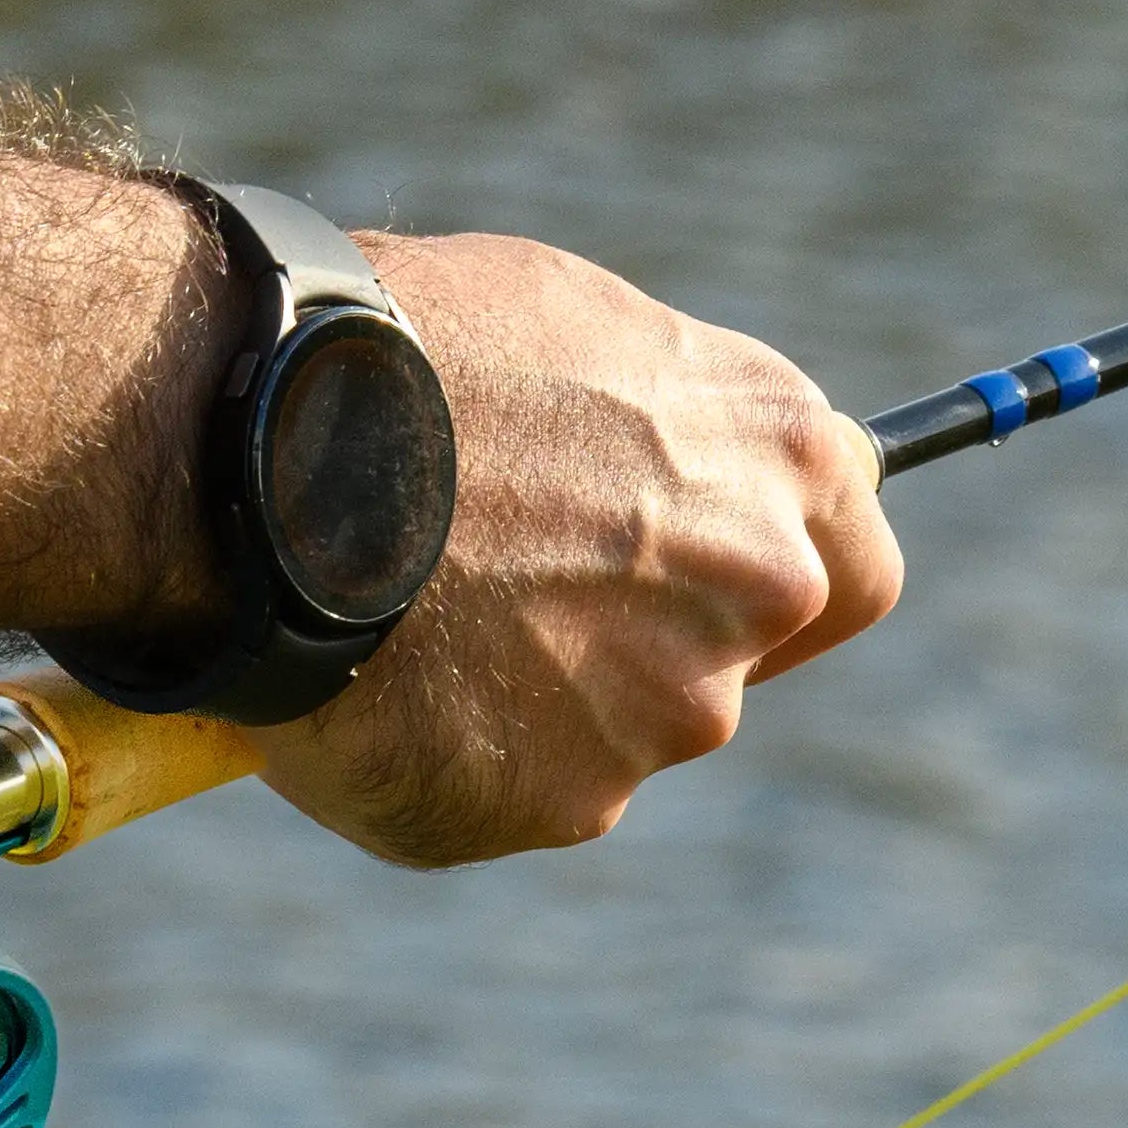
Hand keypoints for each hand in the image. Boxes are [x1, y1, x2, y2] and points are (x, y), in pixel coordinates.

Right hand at [251, 231, 900, 866]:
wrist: (269, 453)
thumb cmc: (410, 355)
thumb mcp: (578, 328)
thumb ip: (666, 430)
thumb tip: (668, 464)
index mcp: (784, 457)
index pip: (857, 570)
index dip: (790, 591)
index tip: (732, 592)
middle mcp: (760, 588)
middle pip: (734, 657)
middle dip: (642, 641)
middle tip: (515, 597)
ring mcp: (673, 707)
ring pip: (620, 728)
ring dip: (539, 696)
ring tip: (411, 615)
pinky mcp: (573, 799)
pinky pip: (521, 790)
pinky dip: (459, 755)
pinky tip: (375, 680)